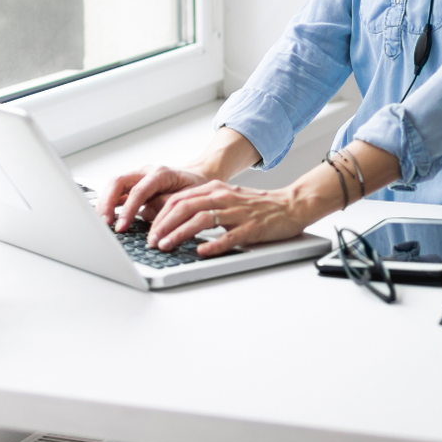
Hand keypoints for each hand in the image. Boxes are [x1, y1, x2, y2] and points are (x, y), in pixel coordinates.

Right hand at [98, 165, 210, 231]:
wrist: (199, 176)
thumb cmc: (195, 186)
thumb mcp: (187, 197)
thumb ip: (166, 205)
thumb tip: (145, 216)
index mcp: (161, 173)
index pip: (138, 191)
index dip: (128, 210)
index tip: (121, 226)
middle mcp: (146, 172)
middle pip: (118, 181)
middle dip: (108, 203)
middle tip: (106, 224)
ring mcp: (139, 176)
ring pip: (114, 184)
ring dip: (105, 203)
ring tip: (103, 222)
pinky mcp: (135, 184)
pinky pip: (118, 191)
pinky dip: (109, 203)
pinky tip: (106, 216)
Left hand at [146, 181, 308, 257]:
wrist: (291, 205)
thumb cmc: (257, 205)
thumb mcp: (226, 198)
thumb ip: (204, 204)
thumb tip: (174, 218)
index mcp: (215, 189)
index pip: (179, 199)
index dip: (160, 215)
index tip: (150, 231)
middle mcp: (224, 197)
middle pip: (185, 207)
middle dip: (164, 225)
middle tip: (152, 241)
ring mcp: (238, 212)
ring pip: (202, 219)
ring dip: (180, 233)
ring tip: (167, 246)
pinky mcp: (252, 227)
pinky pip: (229, 236)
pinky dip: (212, 245)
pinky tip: (201, 252)